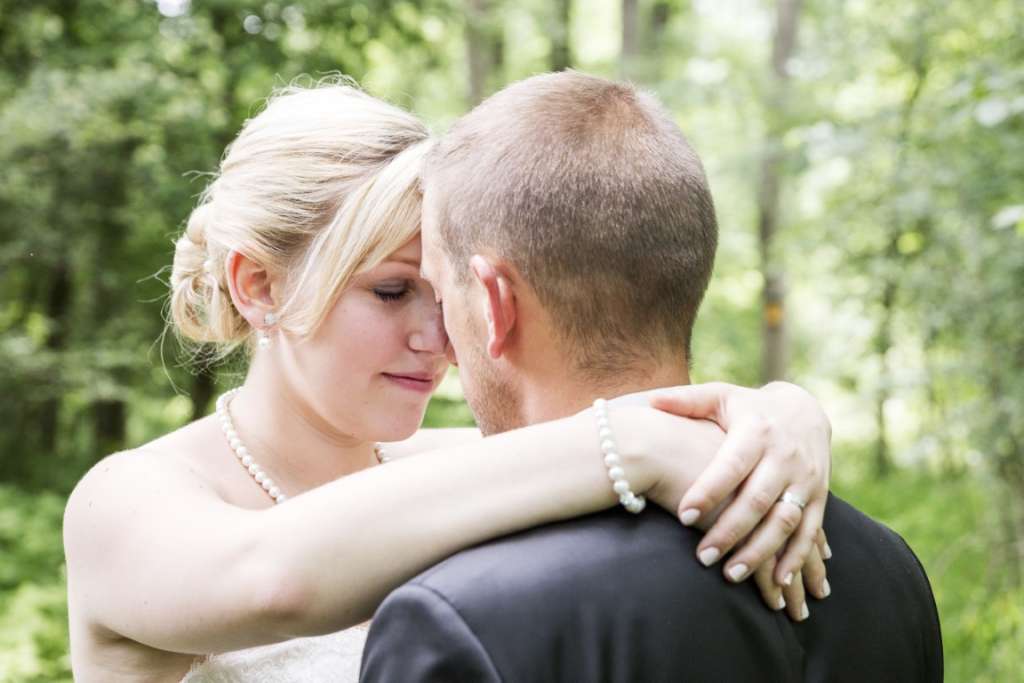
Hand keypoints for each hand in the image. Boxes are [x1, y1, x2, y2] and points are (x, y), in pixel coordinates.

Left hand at [649, 381, 831, 591]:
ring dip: (760, 551)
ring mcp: (805, 478)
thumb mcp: (722, 396)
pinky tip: (777, 582)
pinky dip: (796, 557)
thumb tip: (650, 399)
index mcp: (757, 431)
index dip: (709, 490)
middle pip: (757, 499)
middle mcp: (784, 455)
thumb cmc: (750, 407)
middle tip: (702, 557)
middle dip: (730, 531)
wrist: (806, 409)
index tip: (683, 515)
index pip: (731, 465)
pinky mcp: (819, 496)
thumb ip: (688, 401)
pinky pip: (810, 531)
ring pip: (784, 520)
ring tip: (730, 575)